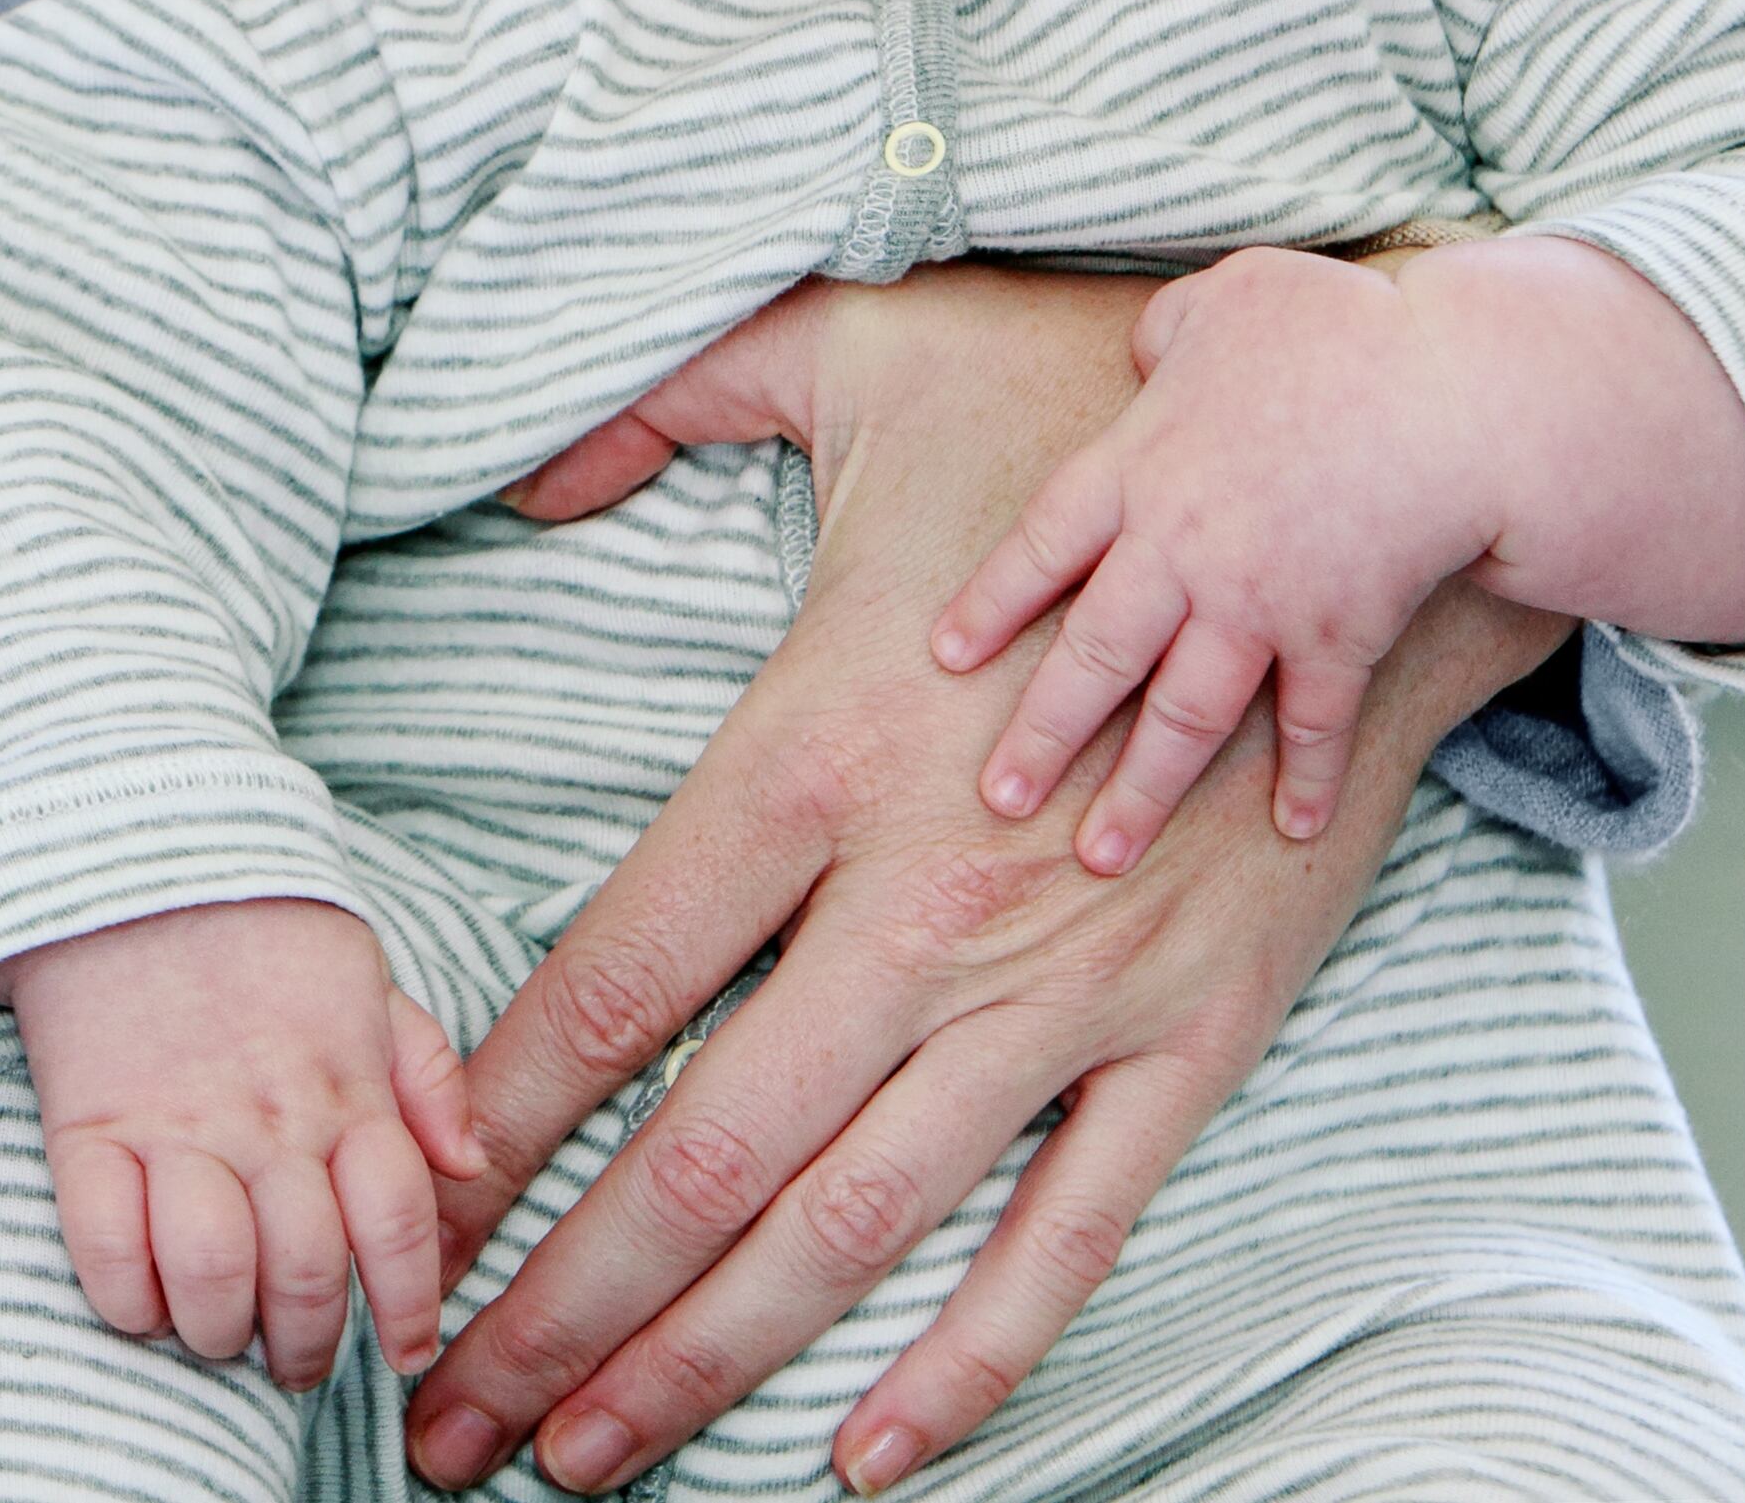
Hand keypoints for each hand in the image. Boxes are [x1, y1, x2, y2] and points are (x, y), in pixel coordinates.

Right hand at [0, 897, 476, 1390]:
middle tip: (295, 1361)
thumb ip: (427, 1075)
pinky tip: (145, 1303)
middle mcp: (268, 1120)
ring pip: (213, 1276)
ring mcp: (174, 1126)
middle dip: (308, 1346)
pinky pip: (104, 1248)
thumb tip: (469, 1165)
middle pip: (307, 1274)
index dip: (407, 1307)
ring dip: (221, 1332)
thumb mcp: (367, 980)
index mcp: (346, 1088)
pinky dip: (127, 1298)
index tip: (400, 1350)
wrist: (127, 852)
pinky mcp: (86, 1124)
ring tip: (221, 1336)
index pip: (399, 1228)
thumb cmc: (258, 923)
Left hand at [406, 268, 1570, 1497]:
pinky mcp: (1186, 1035)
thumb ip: (657, 397)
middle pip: (702, 1150)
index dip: (491, 1117)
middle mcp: (919, 902)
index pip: (609, 977)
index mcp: (811, 757)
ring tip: (585, 1461)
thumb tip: (520, 473)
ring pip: (851, 1222)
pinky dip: (970, 1358)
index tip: (403, 1215)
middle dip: (558, 1306)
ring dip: (709, 1360)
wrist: (1340, 488)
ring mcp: (1061, 989)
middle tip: (444, 1417)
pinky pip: (1066, 1234)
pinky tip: (864, 1455)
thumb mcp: (842, 353)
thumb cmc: (1070, 412)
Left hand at [930, 248, 1505, 863]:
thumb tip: (1147, 351)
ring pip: (1180, 715)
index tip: (944, 659)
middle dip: (1041, 735)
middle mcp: (1179, 550)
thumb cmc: (1338, 330)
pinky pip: (1312, 724)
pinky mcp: (1341, 638)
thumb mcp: (1224, 301)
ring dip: (1140, 791)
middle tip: (997, 802)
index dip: (992, 604)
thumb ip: (1167, 334)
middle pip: (1092, 657)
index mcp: (1137, 467)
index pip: (1039, 547)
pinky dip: (1306, 779)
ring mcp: (1257, 605)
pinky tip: (1291, 830)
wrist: (1452, 392)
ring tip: (1098, 857)